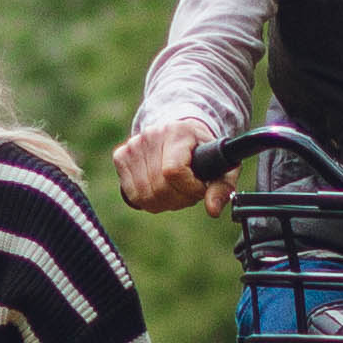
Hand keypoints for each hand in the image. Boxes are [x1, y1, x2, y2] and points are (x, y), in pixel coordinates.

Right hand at [112, 118, 226, 215]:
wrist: (180, 133)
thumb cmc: (203, 152)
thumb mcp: (221, 167)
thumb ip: (221, 188)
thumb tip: (212, 210)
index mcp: (178, 132)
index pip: (173, 172)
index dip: (188, 189)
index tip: (200, 188)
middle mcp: (151, 135)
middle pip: (158, 187)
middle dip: (179, 198)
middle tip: (189, 191)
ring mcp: (133, 145)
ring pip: (144, 195)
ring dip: (164, 202)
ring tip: (176, 190)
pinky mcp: (121, 155)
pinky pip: (132, 194)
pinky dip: (148, 200)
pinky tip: (160, 188)